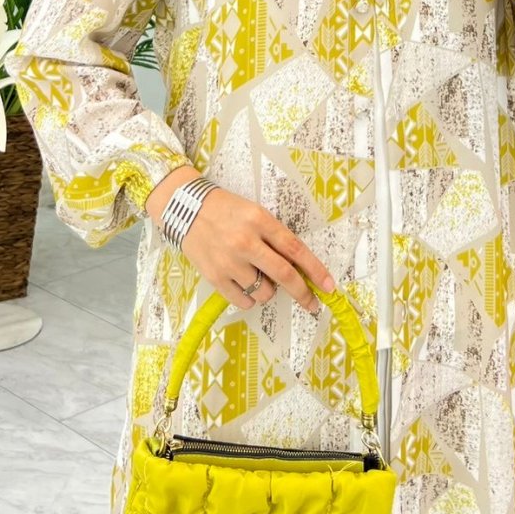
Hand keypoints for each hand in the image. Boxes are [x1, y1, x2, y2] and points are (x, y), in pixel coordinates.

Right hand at [147, 166, 334, 314]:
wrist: (186, 209)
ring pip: (264, 292)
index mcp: (260, 220)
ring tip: (256, 275)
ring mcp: (229, 261)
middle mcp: (246, 241)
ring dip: (268, 290)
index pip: (295, 248)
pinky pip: (244, 301)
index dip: (315, 269)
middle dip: (304, 293)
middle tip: (313, 304)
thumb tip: (298, 268)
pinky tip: (244, 285)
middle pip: (284, 275)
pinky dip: (250, 298)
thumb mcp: (254, 213)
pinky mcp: (215, 277)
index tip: (329, 285)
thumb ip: (274, 237)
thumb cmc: (226, 210)